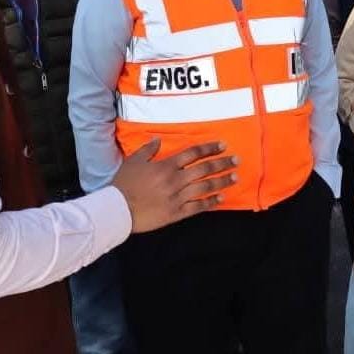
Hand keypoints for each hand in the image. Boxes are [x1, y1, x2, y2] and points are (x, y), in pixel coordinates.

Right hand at [113, 139, 238, 233]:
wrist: (118, 210)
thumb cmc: (124, 184)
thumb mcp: (133, 161)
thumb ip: (148, 150)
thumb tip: (159, 140)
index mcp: (166, 166)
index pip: (192, 154)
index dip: (209, 149)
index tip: (222, 146)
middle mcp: (175, 180)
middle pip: (204, 169)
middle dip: (222, 163)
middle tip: (236, 160)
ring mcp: (177, 197)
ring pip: (205, 187)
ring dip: (221, 181)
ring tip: (234, 177)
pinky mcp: (176, 213)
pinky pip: (198, 207)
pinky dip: (211, 202)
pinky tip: (221, 198)